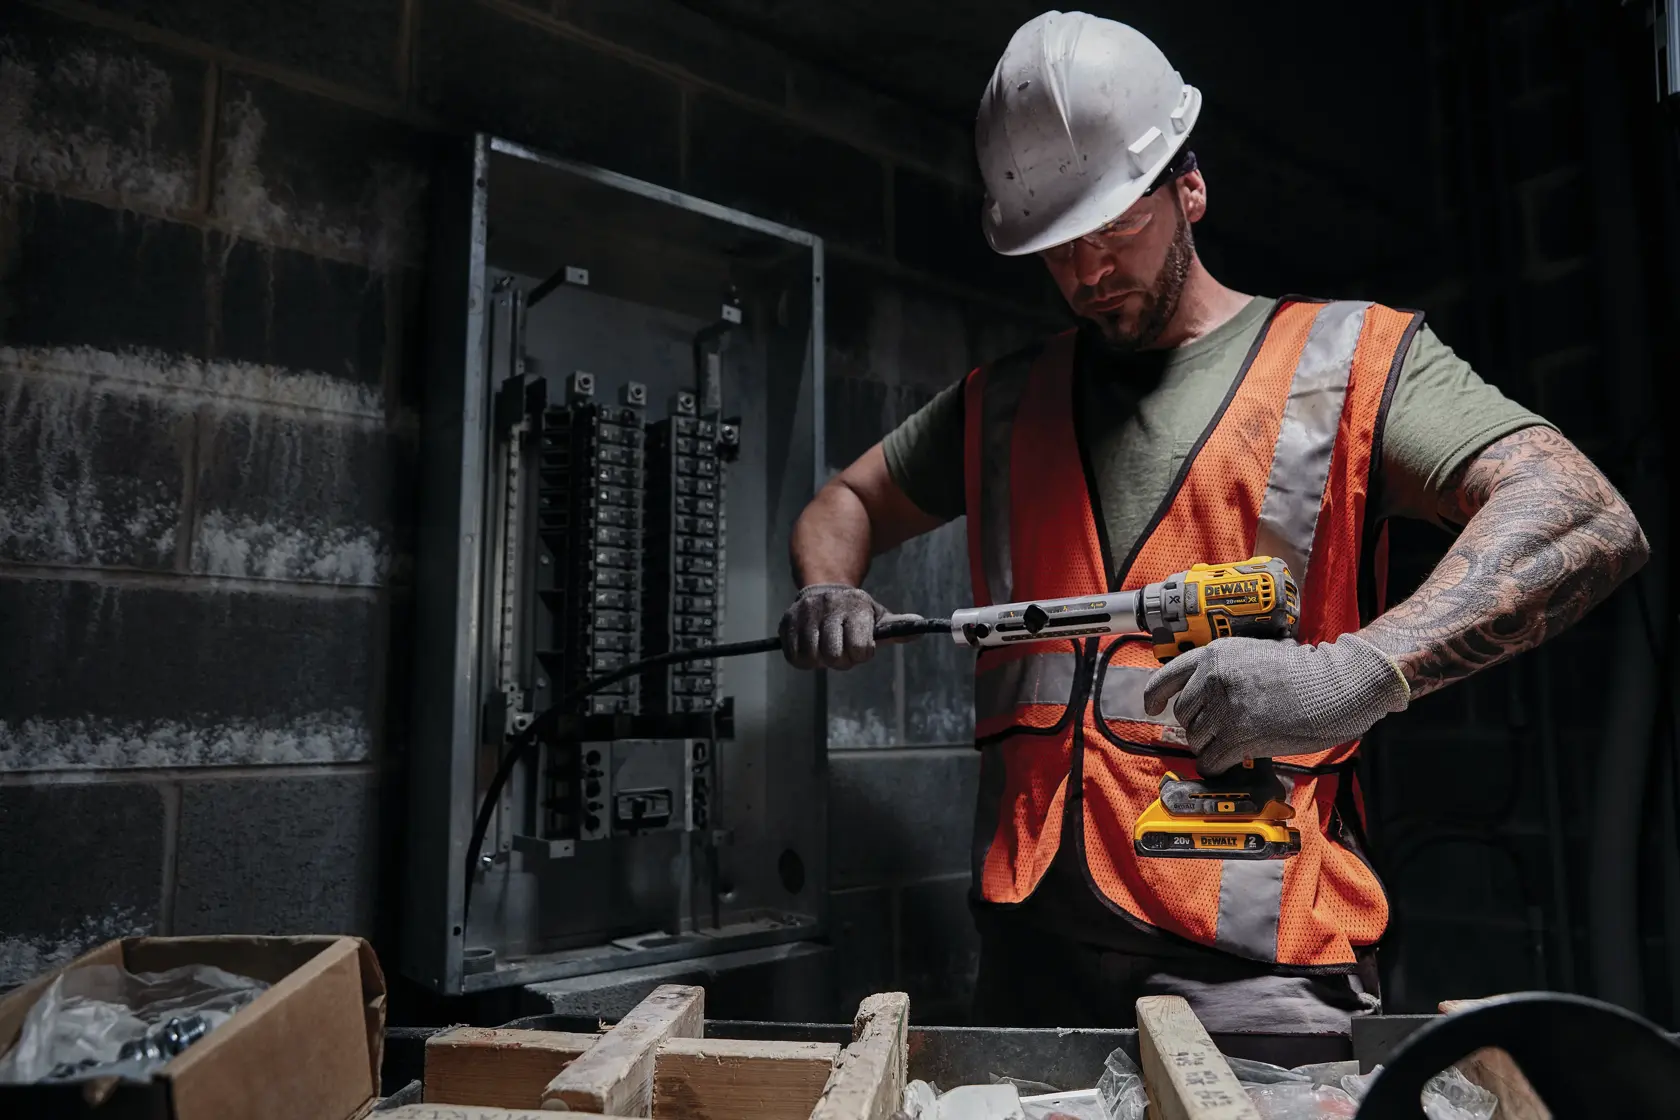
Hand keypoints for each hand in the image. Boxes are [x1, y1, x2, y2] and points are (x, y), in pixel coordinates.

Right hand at [779, 584, 922, 669]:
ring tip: (826, 650)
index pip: (860, 648)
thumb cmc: (856, 611)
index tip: (862, 648)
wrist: (824, 587)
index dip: (862, 654)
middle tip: (843, 652)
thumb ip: (897, 628)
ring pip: (812, 658)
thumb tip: (919, 629)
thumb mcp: (878, 616)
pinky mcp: (787, 622)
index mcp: (856, 607)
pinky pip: (794, 656)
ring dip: (821, 662)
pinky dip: (803, 660)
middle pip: (834, 656)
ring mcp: (805, 614)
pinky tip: (812, 650)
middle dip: (841, 661)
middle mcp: (829, 607)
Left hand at [1141, 633, 1409, 773]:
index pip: (1168, 675)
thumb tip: (1203, 694)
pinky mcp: (1240, 735)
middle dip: (1195, 726)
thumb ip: (1226, 670)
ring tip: (1229, 744)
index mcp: (1216, 655)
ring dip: (1209, 746)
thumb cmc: (1303, 671)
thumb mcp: (1255, 653)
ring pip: (1196, 738)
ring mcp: (1226, 708)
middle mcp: (1214, 679)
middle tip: (1215, 731)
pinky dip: (1216, 765)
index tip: (1150, 707)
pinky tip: (1228, 763)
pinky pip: (1211, 759)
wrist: (1334, 685)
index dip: (1155, 695)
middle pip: (1183, 714)